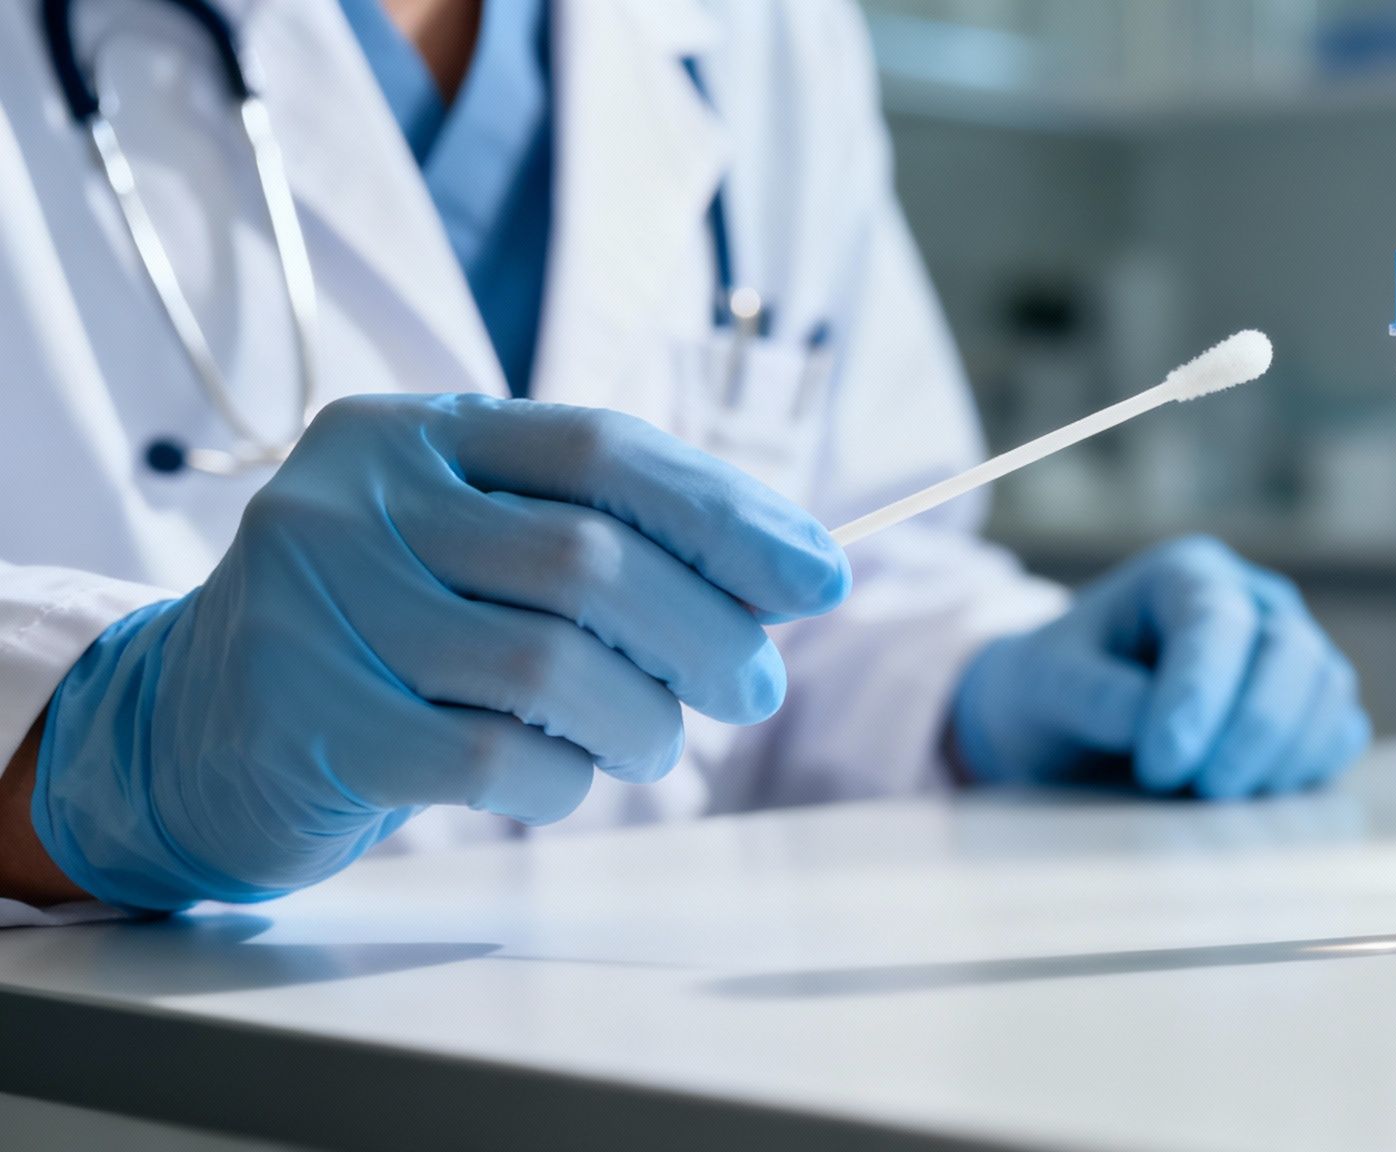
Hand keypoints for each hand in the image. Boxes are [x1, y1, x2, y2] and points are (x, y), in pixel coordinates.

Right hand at [32, 394, 848, 909]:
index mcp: (413, 433)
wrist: (195, 725)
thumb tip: (796, 570)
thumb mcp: (474, 544)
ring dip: (644, 720)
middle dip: (709, 635)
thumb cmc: (386, 629)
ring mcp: (318, 606)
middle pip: (590, 561)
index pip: (605, 451)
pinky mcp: (310, 721)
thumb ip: (608, 535)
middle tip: (753, 685)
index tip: (821, 577)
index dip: (731, 517)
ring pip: (550, 666)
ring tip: (657, 740)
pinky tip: (567, 777)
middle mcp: (353, 498)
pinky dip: (565, 779)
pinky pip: (493, 758)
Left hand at [951, 536, 1368, 798]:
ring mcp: (1290, 649)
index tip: (1160, 765)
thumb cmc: (1057, 687)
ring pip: (1326, 689)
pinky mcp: (1309, 704)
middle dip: (1251, 729)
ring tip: (1215, 799)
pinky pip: (1339, 730)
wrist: (1068, 716)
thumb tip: (1150, 722)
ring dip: (1282, 754)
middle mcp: (1252, 599)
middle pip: (1290, 651)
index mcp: (1185, 574)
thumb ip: (1092, 695)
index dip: (1198, 696)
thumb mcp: (1047, 683)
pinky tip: (1253, 795)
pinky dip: (1309, 767)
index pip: (1217, 622)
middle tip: (1200, 791)